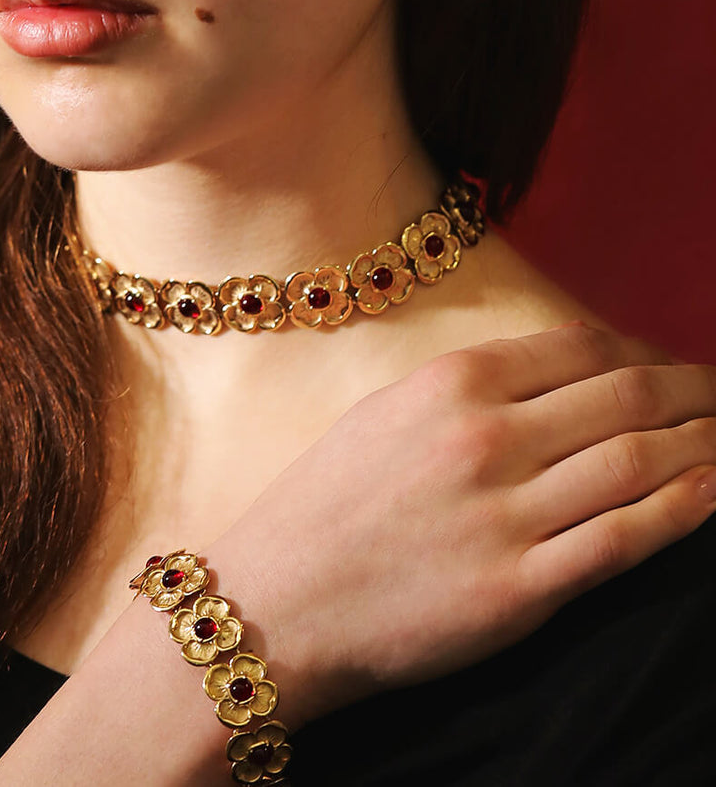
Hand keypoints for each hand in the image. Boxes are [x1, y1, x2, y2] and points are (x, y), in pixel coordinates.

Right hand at [204, 324, 715, 727]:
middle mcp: (483, 438)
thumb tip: (565, 371)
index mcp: (449, 383)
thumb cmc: (326, 504)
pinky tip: (715, 493)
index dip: (646, 349)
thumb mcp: (386, 413)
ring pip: (639, 461)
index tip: (671, 365)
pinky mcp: (518, 591)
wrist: (278, 603)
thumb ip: (473, 387)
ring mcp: (503, 515)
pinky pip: (623, 540)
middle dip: (694, 390)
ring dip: (703, 444)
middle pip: (626, 395)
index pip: (583, 346)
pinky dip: (683, 512)